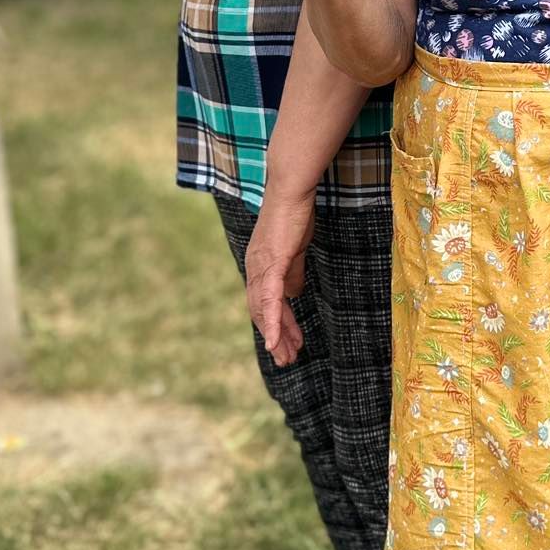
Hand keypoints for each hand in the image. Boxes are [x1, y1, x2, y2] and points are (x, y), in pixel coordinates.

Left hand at [244, 190, 315, 364]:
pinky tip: (274, 340)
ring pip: (264, 310)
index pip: (264, 302)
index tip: (287, 343)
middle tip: (287, 359)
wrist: (291, 190)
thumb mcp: (294, 249)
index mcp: (259, 266)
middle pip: (261, 311)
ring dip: (275, 335)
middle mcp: (254, 269)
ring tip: (286, 356)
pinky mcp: (271, 263)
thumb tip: (294, 294)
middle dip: (275, 337)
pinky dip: (271, 321)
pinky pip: (270, 298)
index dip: (275, 324)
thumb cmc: (295, 214)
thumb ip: (292, 272)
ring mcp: (260, 267)